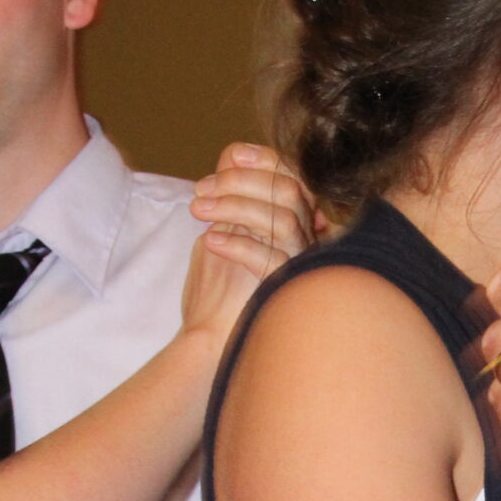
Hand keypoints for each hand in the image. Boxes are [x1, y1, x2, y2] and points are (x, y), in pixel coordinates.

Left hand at [181, 144, 318, 339]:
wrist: (210, 344)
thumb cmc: (217, 292)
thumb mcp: (222, 231)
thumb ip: (233, 196)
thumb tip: (232, 155)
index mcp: (292, 225)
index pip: (293, 177)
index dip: (265, 160)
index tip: (232, 155)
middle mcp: (303, 244)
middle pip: (290, 191)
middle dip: (242, 180)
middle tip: (201, 190)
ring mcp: (297, 267)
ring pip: (282, 219)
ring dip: (233, 207)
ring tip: (197, 211)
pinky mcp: (284, 291)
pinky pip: (270, 258)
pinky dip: (238, 244)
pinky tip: (210, 241)